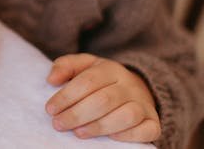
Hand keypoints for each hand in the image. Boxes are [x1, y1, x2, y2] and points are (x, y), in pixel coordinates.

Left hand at [45, 53, 160, 142]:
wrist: (137, 88)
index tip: (50, 109)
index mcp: (110, 69)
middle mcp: (129, 85)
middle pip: (104, 100)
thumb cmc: (101, 80)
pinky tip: (109, 139)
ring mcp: (144, 104)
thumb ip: (65, 66)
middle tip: (58, 124)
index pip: (87, 81)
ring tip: (78, 133)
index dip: (67, 96)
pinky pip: (147, 130)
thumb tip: (51, 79)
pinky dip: (128, 136)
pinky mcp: (153, 122)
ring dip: (99, 126)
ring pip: (126, 116)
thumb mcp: (83, 66)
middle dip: (77, 114)